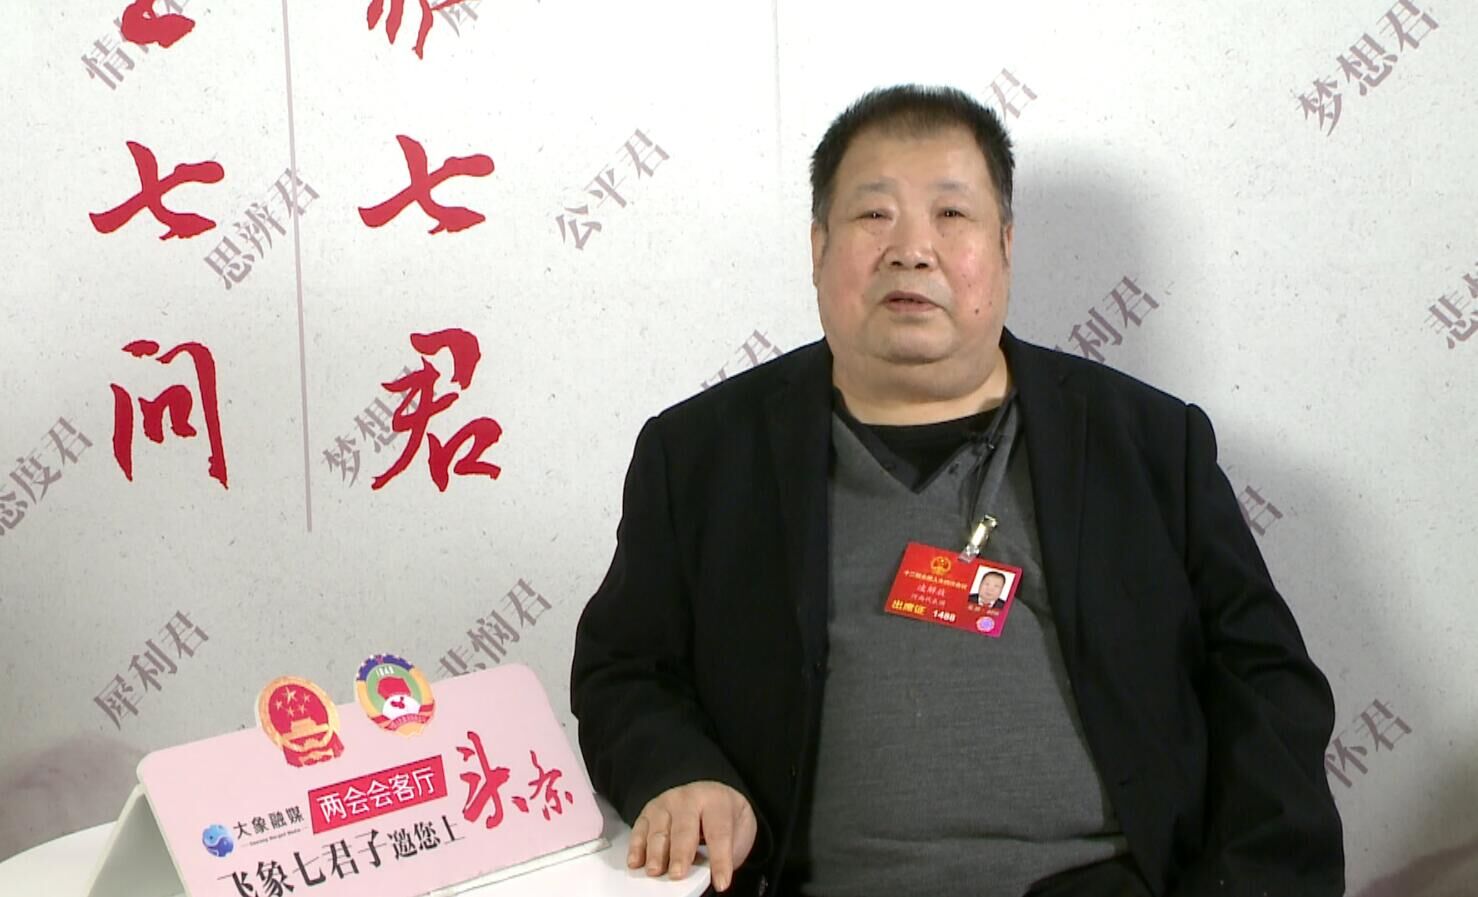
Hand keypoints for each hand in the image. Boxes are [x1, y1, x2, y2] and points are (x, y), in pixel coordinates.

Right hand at [627, 780, 756, 891]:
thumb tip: (711, 875)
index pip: (719, 833)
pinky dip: (636, 847)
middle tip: (678, 874)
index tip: (721, 882)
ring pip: (659, 830)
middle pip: (684, 829)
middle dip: (680, 854)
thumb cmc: (724, 817)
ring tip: (655, 871)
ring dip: (655, 853)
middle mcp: (688, 799)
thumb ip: (727, 851)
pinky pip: (640, 829)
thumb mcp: (738, 831)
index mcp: (716, 802)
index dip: (720, 860)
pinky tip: (636, 861)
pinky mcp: (649, 812)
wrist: (712, 795)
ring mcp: (666, 804)